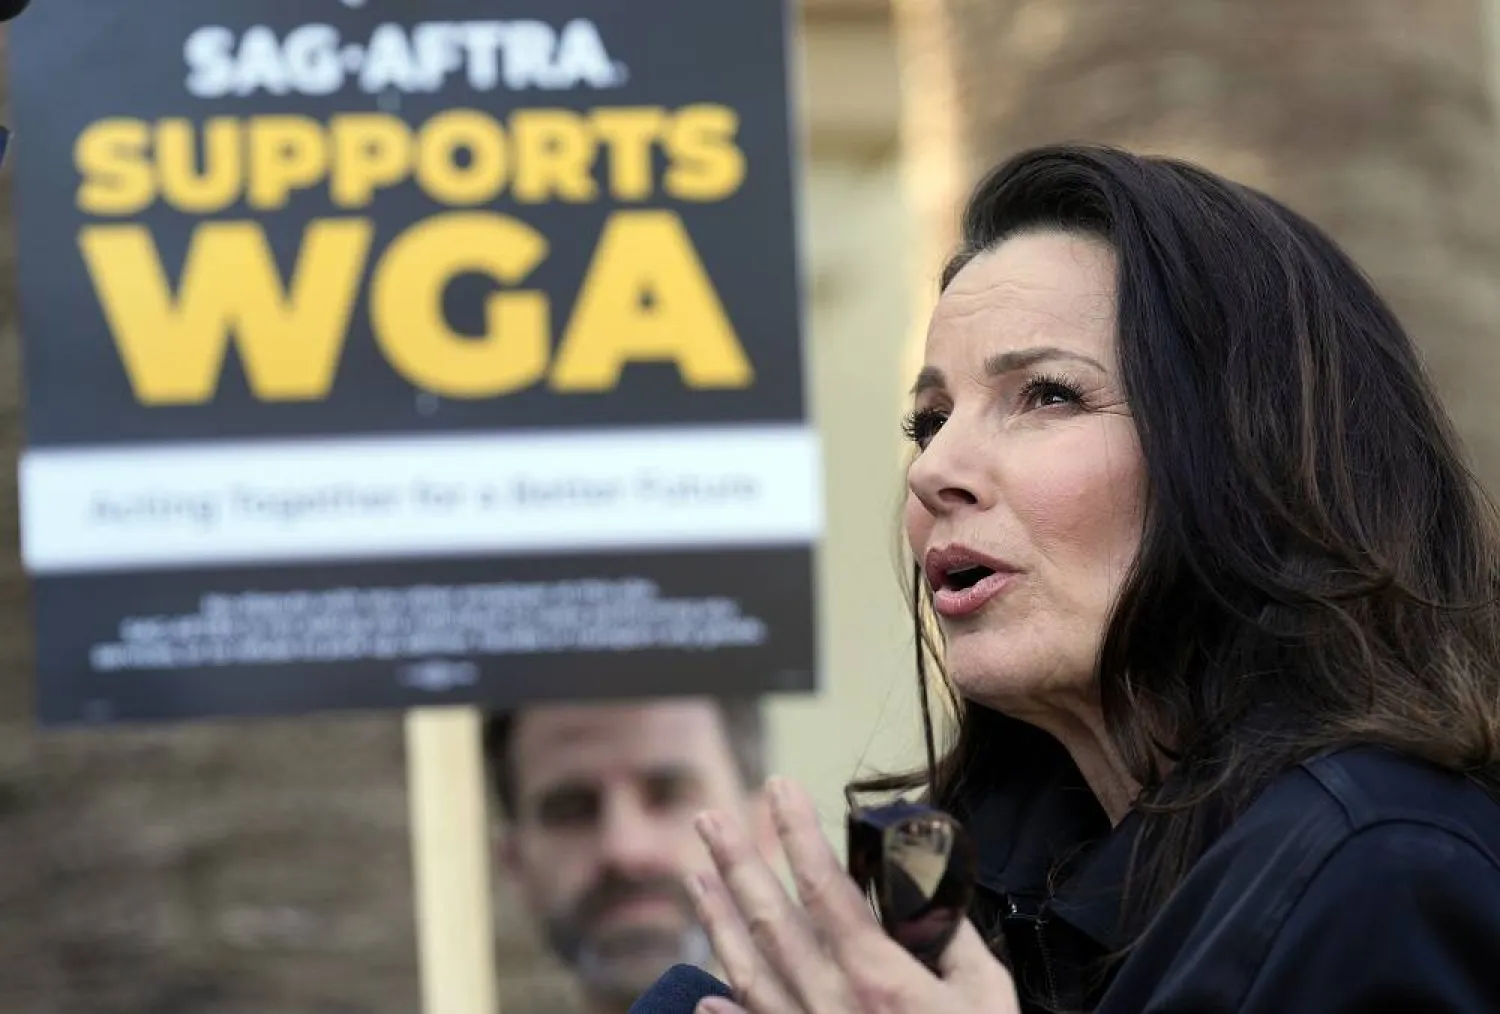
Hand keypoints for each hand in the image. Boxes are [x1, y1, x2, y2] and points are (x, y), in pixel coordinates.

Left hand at [686, 776, 1020, 1013]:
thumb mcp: (989, 1000)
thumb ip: (956, 944)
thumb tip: (930, 900)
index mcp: (880, 980)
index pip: (825, 887)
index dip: (797, 833)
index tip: (778, 789)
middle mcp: (833, 1006)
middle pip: (770, 919)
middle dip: (736, 861)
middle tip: (709, 816)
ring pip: (748, 969)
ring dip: (717, 917)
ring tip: (695, 873)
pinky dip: (726, 1010)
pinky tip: (704, 991)